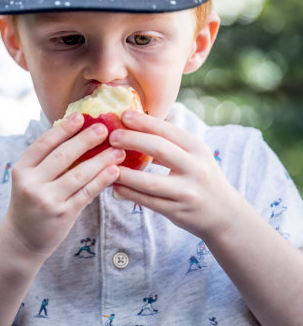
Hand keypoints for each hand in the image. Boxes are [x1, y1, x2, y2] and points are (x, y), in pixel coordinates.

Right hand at [1, 113, 125, 259]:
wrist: (23, 238)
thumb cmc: (30, 202)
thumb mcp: (29, 179)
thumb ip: (47, 161)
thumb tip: (77, 132)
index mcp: (21, 169)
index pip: (44, 143)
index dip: (63, 128)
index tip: (81, 116)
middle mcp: (31, 183)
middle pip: (62, 156)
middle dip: (85, 140)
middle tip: (104, 128)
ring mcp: (47, 200)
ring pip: (78, 174)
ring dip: (100, 160)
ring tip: (117, 149)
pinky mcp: (63, 214)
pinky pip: (86, 193)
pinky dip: (101, 180)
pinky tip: (114, 171)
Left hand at [109, 110, 244, 239]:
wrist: (225, 215)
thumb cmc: (202, 179)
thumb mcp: (194, 157)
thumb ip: (170, 144)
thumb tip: (133, 127)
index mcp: (197, 149)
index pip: (167, 130)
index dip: (144, 122)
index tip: (123, 115)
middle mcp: (195, 168)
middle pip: (158, 149)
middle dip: (132, 140)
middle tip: (111, 136)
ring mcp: (186, 192)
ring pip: (149, 181)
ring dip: (124, 173)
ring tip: (106, 164)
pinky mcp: (177, 211)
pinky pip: (147, 201)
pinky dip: (128, 193)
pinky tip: (114, 186)